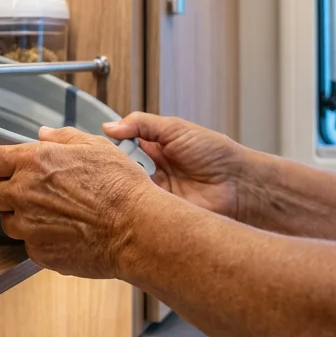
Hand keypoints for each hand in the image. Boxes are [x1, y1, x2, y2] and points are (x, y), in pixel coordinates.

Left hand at [0, 126, 161, 278]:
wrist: (136, 228)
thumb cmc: (120, 186)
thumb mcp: (95, 147)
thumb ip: (62, 138)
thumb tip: (43, 135)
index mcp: (34, 162)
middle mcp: (23, 193)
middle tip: (21, 194)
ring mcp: (28, 225)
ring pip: (8, 222)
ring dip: (22, 218)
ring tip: (53, 216)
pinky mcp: (38, 252)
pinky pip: (29, 244)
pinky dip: (40, 239)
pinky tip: (65, 234)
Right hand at [103, 113, 248, 220]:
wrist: (238, 184)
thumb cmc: (214, 153)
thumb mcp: (175, 128)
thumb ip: (141, 124)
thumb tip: (110, 126)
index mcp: (154, 148)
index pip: (121, 145)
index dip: (110, 145)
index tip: (98, 144)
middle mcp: (151, 170)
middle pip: (120, 168)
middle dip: (113, 165)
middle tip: (107, 162)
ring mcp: (154, 192)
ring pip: (126, 188)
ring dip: (122, 183)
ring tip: (121, 176)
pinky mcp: (159, 212)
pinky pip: (138, 207)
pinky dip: (133, 202)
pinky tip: (130, 194)